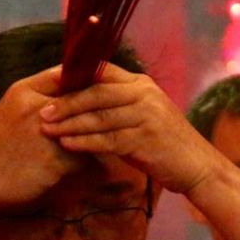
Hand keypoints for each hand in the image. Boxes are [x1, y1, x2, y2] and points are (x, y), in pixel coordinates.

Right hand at [0, 68, 83, 215]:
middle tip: (96, 122)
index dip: (86, 81)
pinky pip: (84, 155)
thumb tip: (78, 86)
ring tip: (82, 146)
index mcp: (25, 90)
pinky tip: (69, 167)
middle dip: (92, 112)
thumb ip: (42, 94)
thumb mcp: (12, 108)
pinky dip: (81, 161)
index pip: (67, 73)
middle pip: (84, 100)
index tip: (94, 93)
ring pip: (88, 129)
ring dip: (89, 138)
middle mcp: (38, 108)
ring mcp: (48, 134)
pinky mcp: (56, 159)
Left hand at [39, 64, 221, 194]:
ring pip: (99, 117)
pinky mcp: (146, 138)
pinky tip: (67, 144)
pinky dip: (85, 142)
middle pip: (97, 93)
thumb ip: (117, 107)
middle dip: (66, 102)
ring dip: (70, 124)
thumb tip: (80, 102)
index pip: (103, 73)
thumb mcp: (143, 117)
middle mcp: (145, 94)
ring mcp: (147, 116)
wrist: (197, 166)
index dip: (74, 78)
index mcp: (142, 84)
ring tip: (47, 129)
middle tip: (42, 111)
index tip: (48, 85)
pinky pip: (108, 139)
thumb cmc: (165, 144)